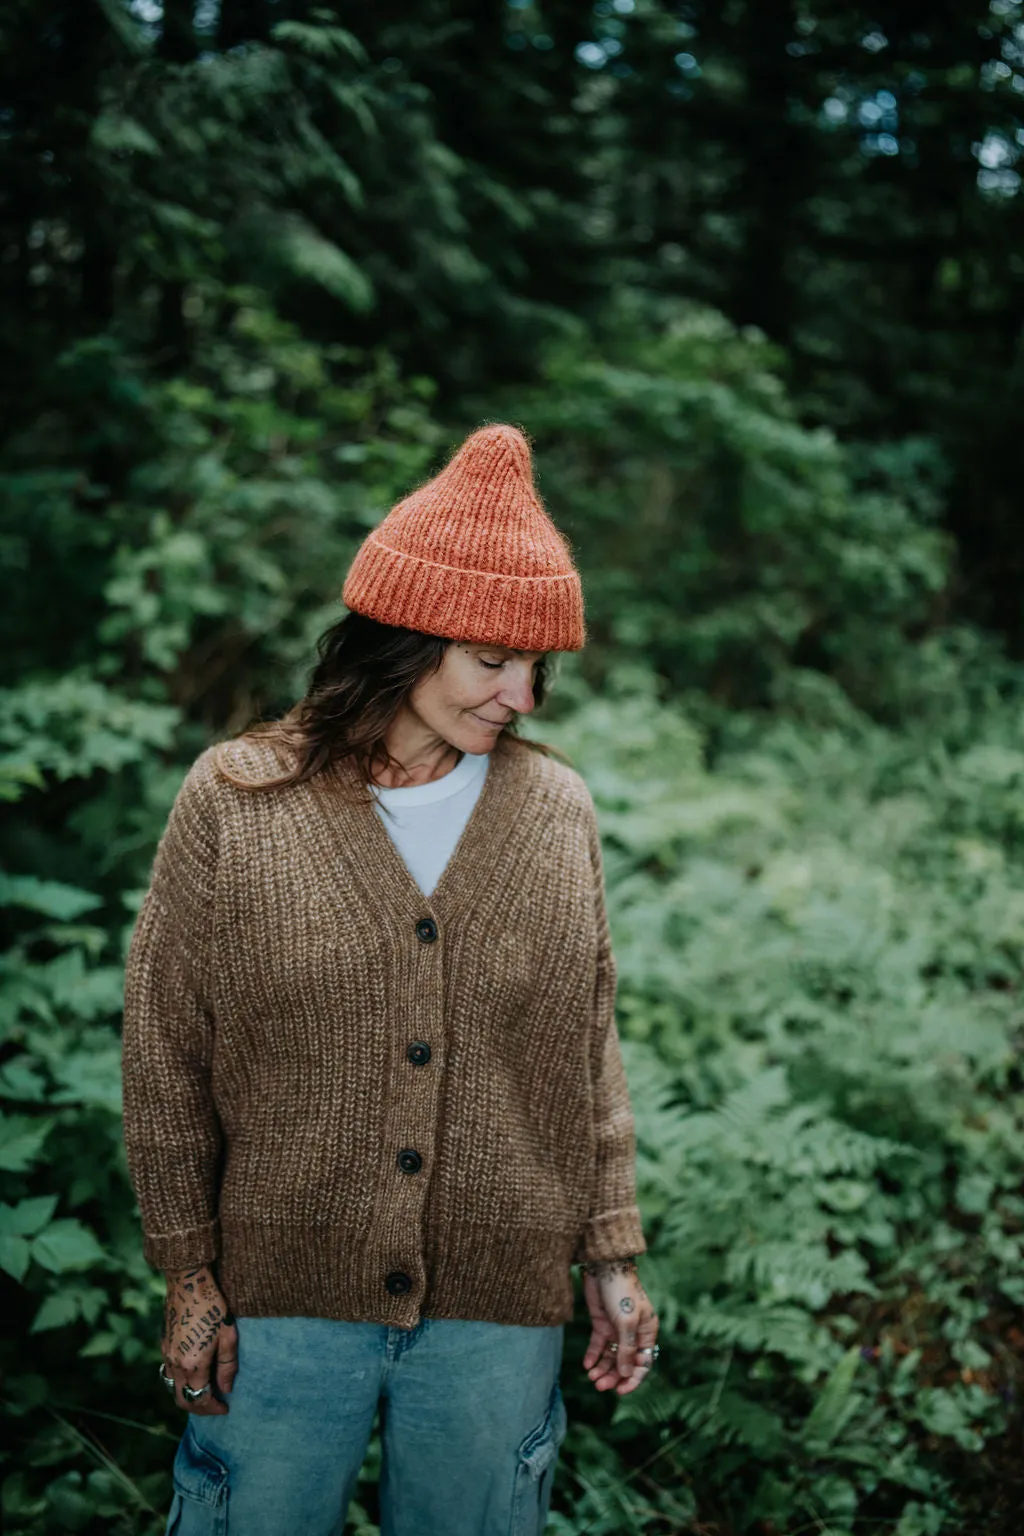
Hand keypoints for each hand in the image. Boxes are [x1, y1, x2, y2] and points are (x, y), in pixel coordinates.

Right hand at [161, 1264, 237, 1414]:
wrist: (188, 1281)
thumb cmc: (213, 1305)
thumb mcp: (228, 1335)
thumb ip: (227, 1366)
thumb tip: (226, 1389)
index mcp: (193, 1364)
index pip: (200, 1399)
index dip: (212, 1408)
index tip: (225, 1408)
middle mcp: (175, 1363)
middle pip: (181, 1399)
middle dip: (198, 1408)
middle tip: (214, 1406)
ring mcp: (166, 1353)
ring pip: (172, 1387)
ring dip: (187, 1395)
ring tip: (205, 1392)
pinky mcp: (163, 1343)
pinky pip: (168, 1372)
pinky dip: (180, 1381)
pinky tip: (193, 1373)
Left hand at [581, 1257, 658, 1394]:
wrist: (603, 1267)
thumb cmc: (621, 1291)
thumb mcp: (627, 1321)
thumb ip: (626, 1348)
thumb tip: (626, 1374)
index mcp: (647, 1332)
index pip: (643, 1363)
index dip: (633, 1379)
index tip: (621, 1391)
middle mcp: (633, 1333)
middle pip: (625, 1363)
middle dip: (613, 1376)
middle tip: (599, 1386)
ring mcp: (616, 1330)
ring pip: (611, 1357)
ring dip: (602, 1369)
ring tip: (592, 1378)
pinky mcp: (602, 1324)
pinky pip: (598, 1346)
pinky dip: (593, 1356)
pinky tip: (587, 1365)